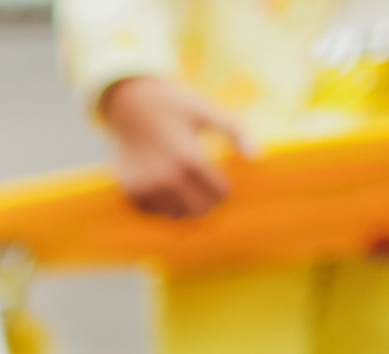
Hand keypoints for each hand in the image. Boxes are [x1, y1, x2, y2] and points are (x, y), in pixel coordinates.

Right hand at [99, 76, 253, 218]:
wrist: (130, 103)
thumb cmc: (175, 106)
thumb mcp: (207, 111)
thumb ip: (236, 131)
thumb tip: (257, 157)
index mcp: (188, 157)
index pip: (220, 193)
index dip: (226, 189)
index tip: (222, 180)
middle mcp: (165, 176)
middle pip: (200, 209)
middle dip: (209, 201)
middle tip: (206, 188)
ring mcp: (145, 186)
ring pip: (177, 216)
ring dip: (186, 206)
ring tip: (186, 189)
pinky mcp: (131, 191)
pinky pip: (155, 213)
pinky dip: (163, 206)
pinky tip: (165, 189)